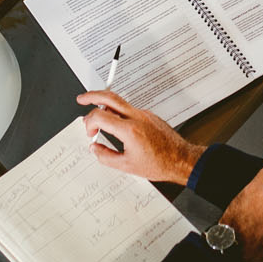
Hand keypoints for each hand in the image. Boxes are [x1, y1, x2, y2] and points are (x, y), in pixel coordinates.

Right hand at [76, 91, 202, 183]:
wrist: (181, 159)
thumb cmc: (159, 164)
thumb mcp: (127, 166)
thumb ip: (106, 156)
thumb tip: (95, 148)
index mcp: (129, 130)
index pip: (100, 116)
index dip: (89, 123)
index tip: (90, 132)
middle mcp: (137, 117)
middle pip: (109, 97)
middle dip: (92, 95)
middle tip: (82, 99)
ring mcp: (144, 114)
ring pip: (120, 102)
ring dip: (105, 105)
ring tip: (97, 115)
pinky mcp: (149, 115)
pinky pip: (130, 109)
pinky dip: (118, 113)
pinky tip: (116, 125)